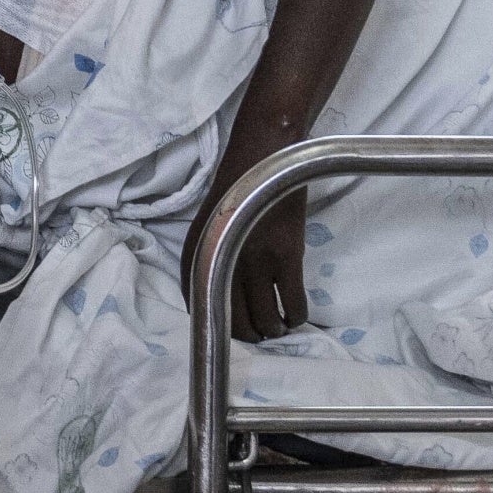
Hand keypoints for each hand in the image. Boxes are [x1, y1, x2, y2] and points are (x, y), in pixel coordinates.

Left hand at [209, 186, 309, 339]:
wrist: (264, 157)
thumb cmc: (236, 191)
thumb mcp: (206, 227)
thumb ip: (206, 260)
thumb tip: (215, 300)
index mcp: (197, 256)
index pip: (201, 309)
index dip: (218, 329)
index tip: (232, 334)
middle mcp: (222, 262)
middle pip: (236, 322)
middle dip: (249, 335)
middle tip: (260, 333)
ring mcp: (255, 261)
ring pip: (265, 319)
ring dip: (273, 329)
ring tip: (278, 327)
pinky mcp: (286, 257)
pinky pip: (293, 303)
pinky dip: (296, 316)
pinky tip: (295, 315)